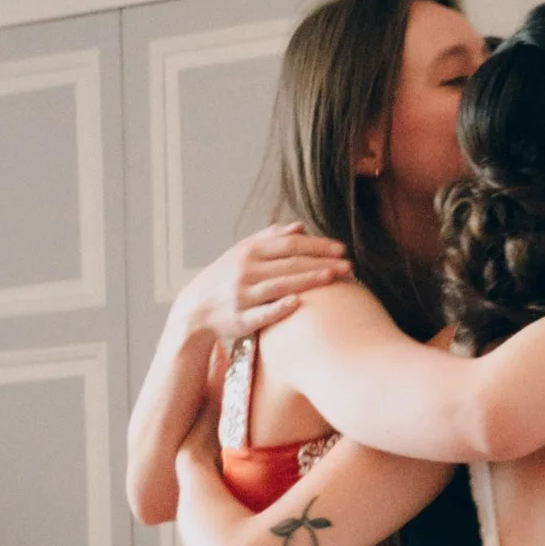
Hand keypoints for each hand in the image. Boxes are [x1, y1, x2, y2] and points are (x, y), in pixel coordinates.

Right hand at [170, 223, 350, 346]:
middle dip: (321, 263)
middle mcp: (246, 271)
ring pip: (280, 285)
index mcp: (250, 252)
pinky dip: (279, 307)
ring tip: (333, 278)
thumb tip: (300, 226)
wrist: (195, 308)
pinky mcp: (240, 319)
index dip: (317, 246)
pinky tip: (298, 303)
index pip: (289, 245)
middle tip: (348, 265)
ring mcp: (243, 295)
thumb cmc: (225, 278)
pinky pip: (262, 313)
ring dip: (307, 281)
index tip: (341, 249)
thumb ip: (270, 238)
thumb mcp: (242, 252)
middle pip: (290, 264)